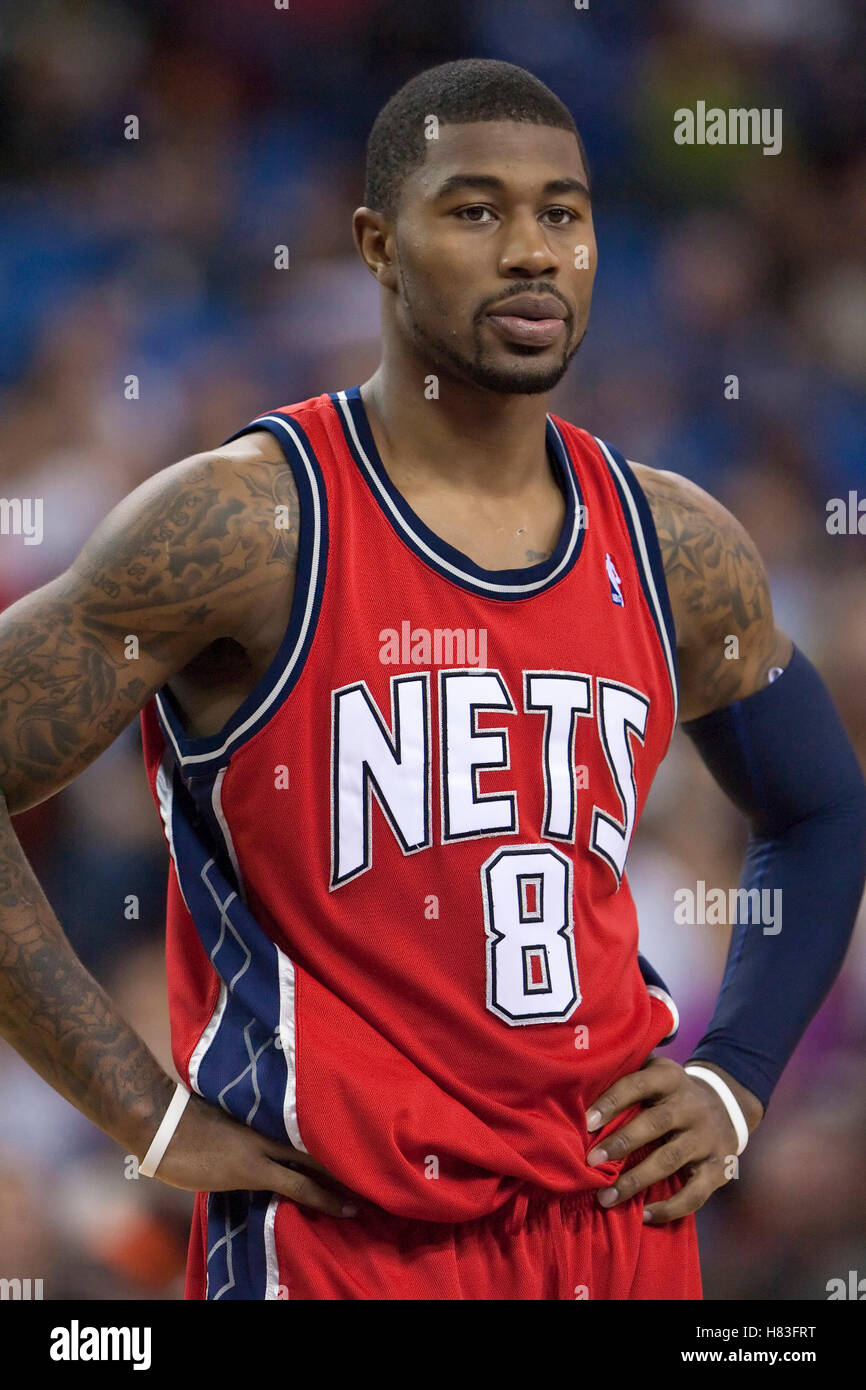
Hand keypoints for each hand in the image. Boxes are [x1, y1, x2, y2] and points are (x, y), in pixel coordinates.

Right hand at [143, 1091, 356, 1217]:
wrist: (159, 1123)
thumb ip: (240, 1125)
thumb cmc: (179, 1120)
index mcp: (261, 1117)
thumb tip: (248, 1134)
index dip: (333, 1138)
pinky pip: (297, 1186)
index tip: (359, 1143)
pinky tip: (346, 1207)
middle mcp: (269, 1129)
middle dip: (347, 1157)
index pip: (306, 1127)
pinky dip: (323, 1197)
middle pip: (318, 1142)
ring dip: (343, 1179)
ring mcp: (262, 1148)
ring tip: (373, 1190)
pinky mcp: (252, 1170)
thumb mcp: (217, 1117)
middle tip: (380, 1167)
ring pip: (315, 1164)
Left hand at [584, 1056, 762, 1223]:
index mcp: (670, 1078)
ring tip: (605, 1197)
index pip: (639, 1085)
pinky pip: (695, 1193)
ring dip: (636, 1180)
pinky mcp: (718, 1168)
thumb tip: (579, 1079)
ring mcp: (707, 1138)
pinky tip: (644, 1215)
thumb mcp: (655, 1071)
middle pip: (656, 1123)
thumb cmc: (671, 1092)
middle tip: (591, 1161)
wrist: (726, 1105)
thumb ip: (625, 1071)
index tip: (587, 1122)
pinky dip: (670, 1208)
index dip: (613, 1101)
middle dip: (621, 1143)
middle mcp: (691, 1106)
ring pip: (670, 1160)